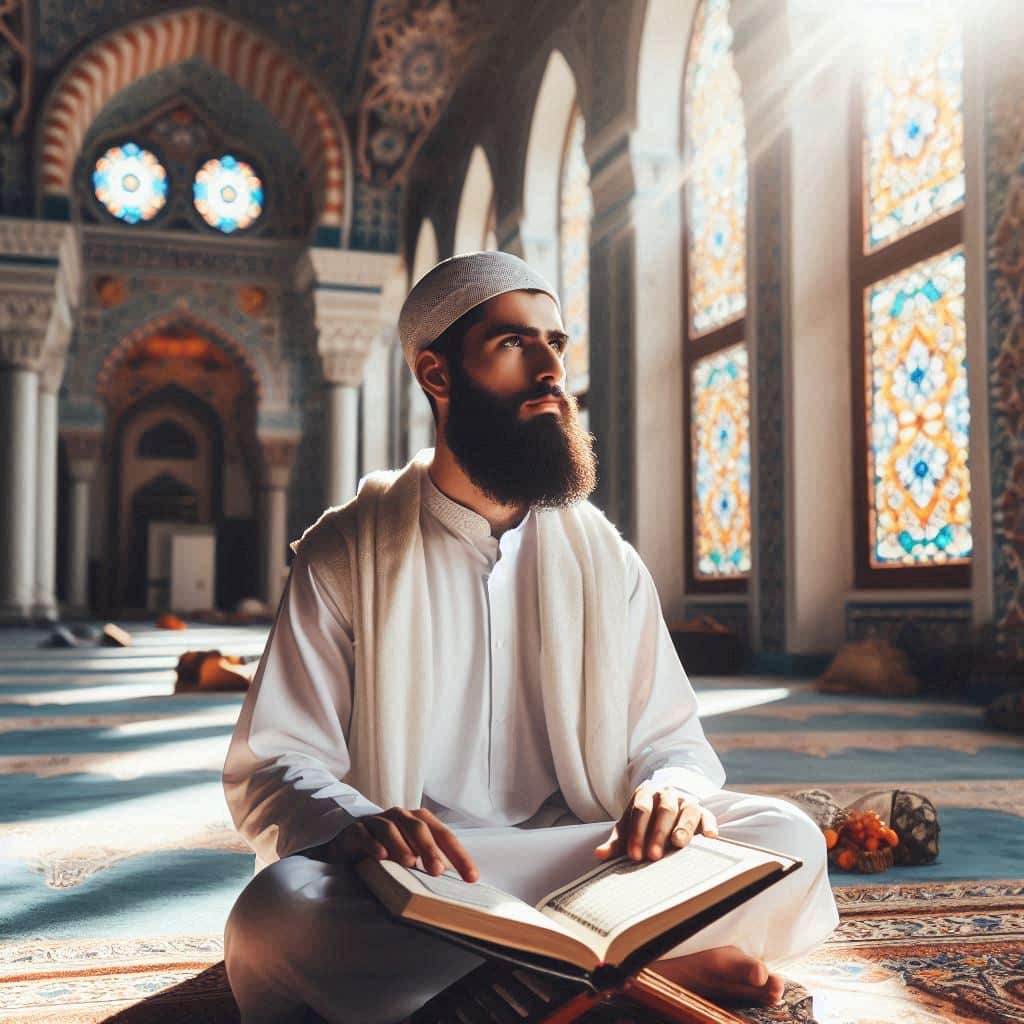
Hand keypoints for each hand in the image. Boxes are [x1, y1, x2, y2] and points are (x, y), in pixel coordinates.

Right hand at [333, 806, 478, 881]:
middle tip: (437, 871)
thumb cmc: (388, 848)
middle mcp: (401, 817)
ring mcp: (377, 821)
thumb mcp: (411, 853)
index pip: (444, 836)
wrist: (350, 837)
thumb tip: (456, 886)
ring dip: (401, 845)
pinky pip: (365, 834)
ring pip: (391, 828)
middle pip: (419, 828)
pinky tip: (380, 856)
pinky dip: (373, 844)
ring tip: (409, 863)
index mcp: (420, 821)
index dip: (459, 856)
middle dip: (430, 849)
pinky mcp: (356, 829)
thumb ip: (429, 863)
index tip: (472, 878)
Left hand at [594, 782, 717, 862]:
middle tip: (653, 855)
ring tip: (678, 844)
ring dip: (683, 827)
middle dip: (658, 832)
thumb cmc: (643, 824)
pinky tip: (709, 837)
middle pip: (664, 809)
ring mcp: (686, 801)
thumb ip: (616, 843)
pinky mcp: (703, 812)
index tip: (634, 855)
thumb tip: (599, 854)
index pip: (641, 809)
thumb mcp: (628, 830)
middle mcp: (668, 794)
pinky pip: (708, 816)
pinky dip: (709, 825)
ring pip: (688, 810)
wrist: (662, 811)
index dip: (637, 832)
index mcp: (646, 794)